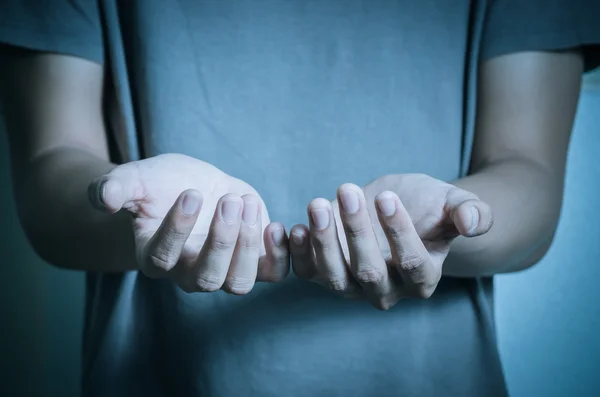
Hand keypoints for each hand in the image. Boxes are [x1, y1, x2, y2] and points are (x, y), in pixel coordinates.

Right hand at [88, 153, 288, 293]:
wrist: (194, 184)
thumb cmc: (161, 185)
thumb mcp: (137, 178)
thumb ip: (115, 186)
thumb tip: (101, 197)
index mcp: (155, 257)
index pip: (163, 257)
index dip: (177, 228)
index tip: (191, 192)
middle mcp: (188, 274)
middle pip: (206, 278)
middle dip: (222, 240)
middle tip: (229, 200)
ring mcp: (223, 270)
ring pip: (239, 282)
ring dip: (249, 246)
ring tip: (247, 204)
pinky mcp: (254, 260)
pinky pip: (273, 274)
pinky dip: (280, 255)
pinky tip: (278, 225)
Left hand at [290, 174, 492, 308]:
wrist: (394, 205)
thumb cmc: (428, 206)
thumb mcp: (453, 203)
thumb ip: (471, 213)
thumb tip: (474, 223)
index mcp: (423, 278)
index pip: (412, 264)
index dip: (400, 234)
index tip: (387, 198)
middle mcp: (387, 290)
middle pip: (370, 272)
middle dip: (357, 232)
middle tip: (348, 190)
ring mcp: (352, 285)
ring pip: (335, 276)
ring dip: (323, 242)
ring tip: (318, 204)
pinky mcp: (323, 274)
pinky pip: (306, 272)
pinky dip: (298, 253)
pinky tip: (293, 226)